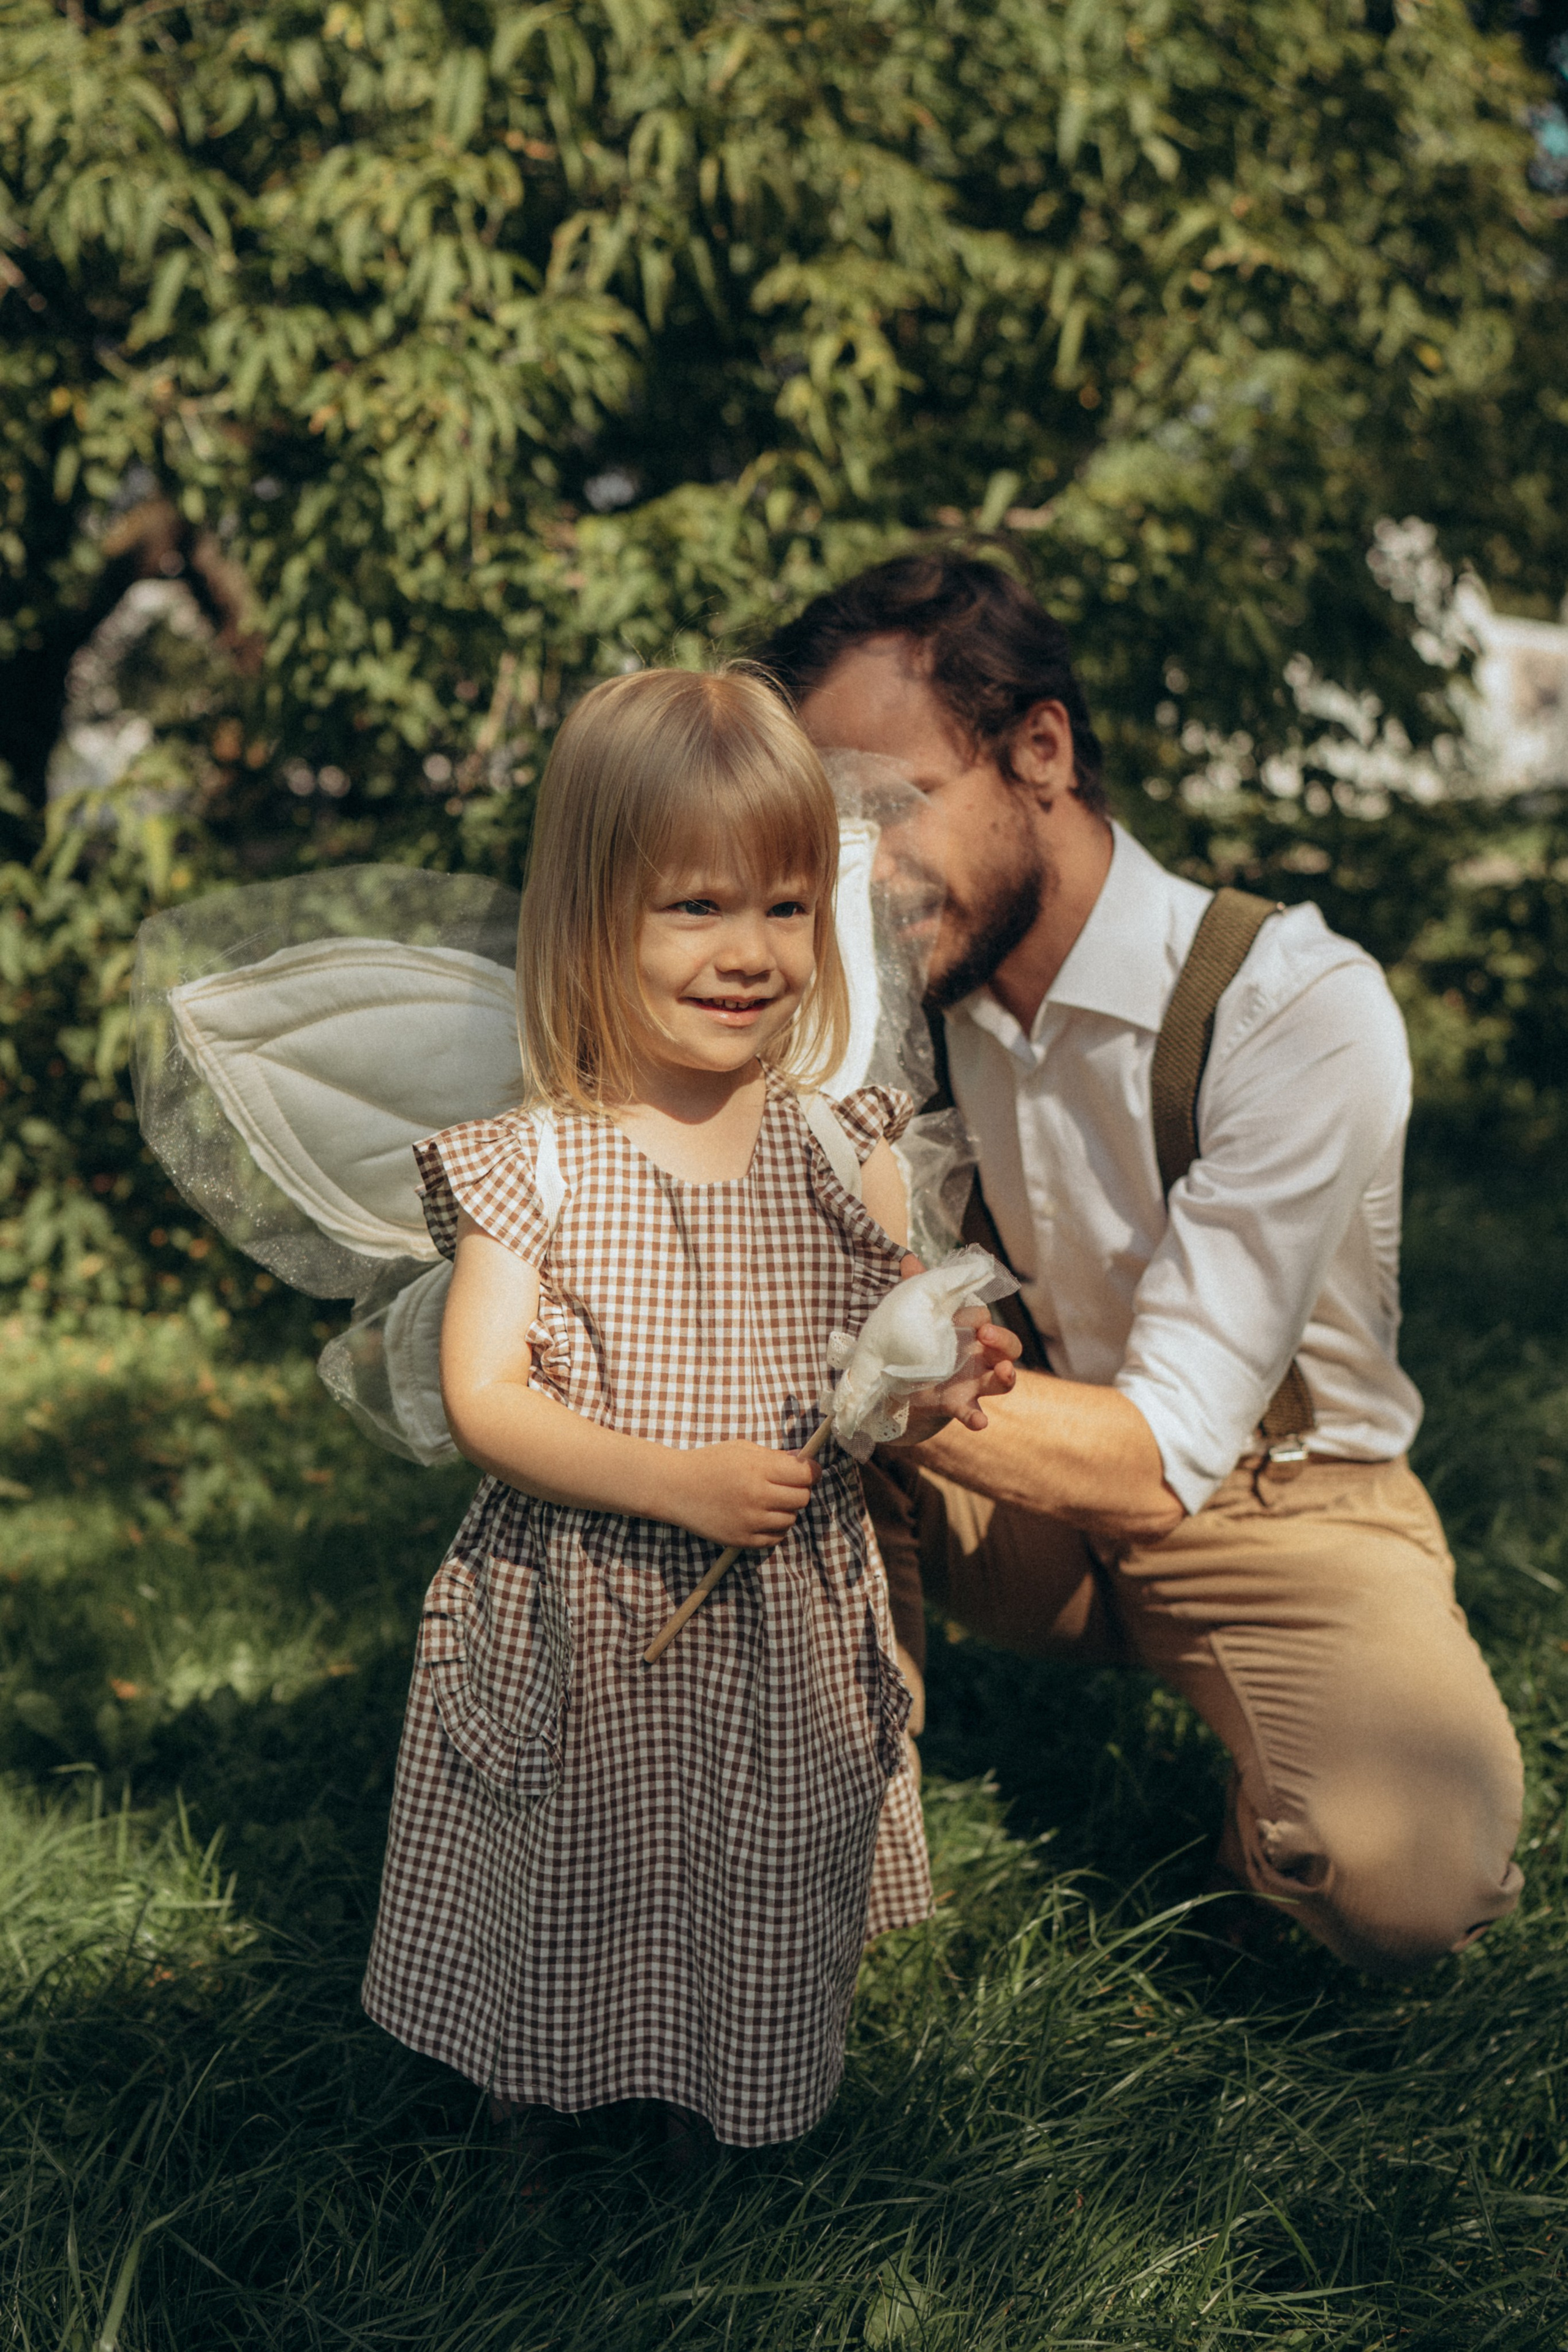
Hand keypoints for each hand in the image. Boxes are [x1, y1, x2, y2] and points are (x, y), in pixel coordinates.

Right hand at [671, 1439, 821, 1550]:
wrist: (675, 1488)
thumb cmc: (708, 1463)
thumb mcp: (741, 1449)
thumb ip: (774, 1456)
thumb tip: (803, 1460)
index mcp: (758, 1468)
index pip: (805, 1475)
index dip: (811, 1471)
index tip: (808, 1470)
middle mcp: (757, 1496)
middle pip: (802, 1498)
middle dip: (799, 1490)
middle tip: (786, 1485)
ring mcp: (750, 1521)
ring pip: (791, 1519)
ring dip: (786, 1510)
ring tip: (769, 1501)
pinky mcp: (742, 1540)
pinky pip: (775, 1538)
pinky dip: (775, 1528)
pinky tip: (762, 1517)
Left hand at [889, 1252, 1021, 1445]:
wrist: (898, 1382)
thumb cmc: (916, 1342)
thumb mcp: (914, 1315)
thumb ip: (916, 1289)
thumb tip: (909, 1257)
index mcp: (970, 1332)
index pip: (984, 1318)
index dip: (976, 1316)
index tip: (965, 1318)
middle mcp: (979, 1356)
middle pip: (1009, 1347)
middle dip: (1003, 1340)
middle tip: (986, 1334)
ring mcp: (973, 1383)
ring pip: (1003, 1381)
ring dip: (1007, 1376)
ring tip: (1005, 1372)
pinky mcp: (959, 1404)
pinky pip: (974, 1412)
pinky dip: (977, 1418)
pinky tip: (980, 1423)